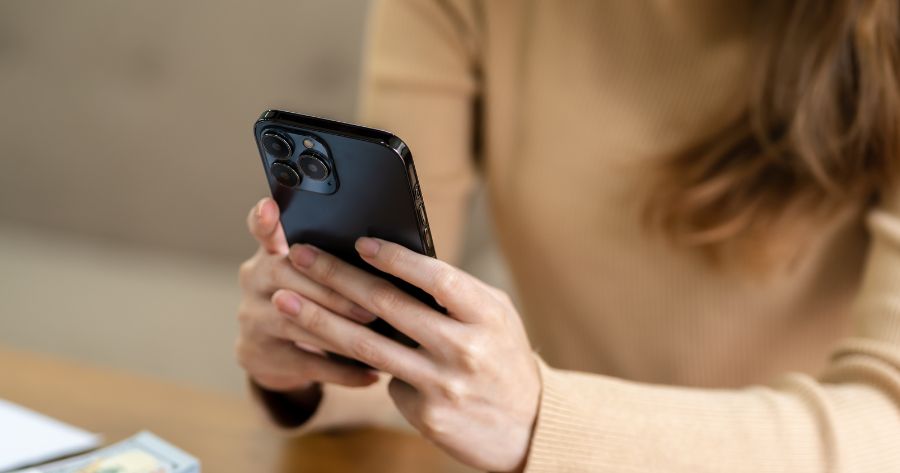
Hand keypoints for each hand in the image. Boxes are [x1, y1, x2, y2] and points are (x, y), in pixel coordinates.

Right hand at [235, 198, 380, 395]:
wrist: (274, 353)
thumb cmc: (311, 299)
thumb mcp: (311, 275)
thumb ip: (333, 261)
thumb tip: (391, 254)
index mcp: (270, 253)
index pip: (262, 230)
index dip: (265, 220)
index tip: (271, 207)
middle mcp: (254, 281)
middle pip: (288, 277)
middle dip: (334, 292)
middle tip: (373, 306)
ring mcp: (252, 319)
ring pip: (297, 322)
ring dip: (340, 331)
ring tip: (376, 337)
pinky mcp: (259, 355)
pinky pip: (306, 364)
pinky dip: (342, 371)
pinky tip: (372, 375)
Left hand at [274, 237, 540, 471]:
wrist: (528, 426)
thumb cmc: (505, 358)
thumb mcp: (495, 317)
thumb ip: (454, 293)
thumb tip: (395, 265)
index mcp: (486, 315)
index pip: (434, 278)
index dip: (394, 259)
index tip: (359, 243)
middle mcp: (464, 349)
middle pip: (387, 307)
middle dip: (335, 277)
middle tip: (299, 257)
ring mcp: (443, 386)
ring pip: (366, 347)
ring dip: (319, 319)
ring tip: (285, 300)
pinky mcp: (427, 416)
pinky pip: (386, 382)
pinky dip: (364, 364)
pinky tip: (341, 350)